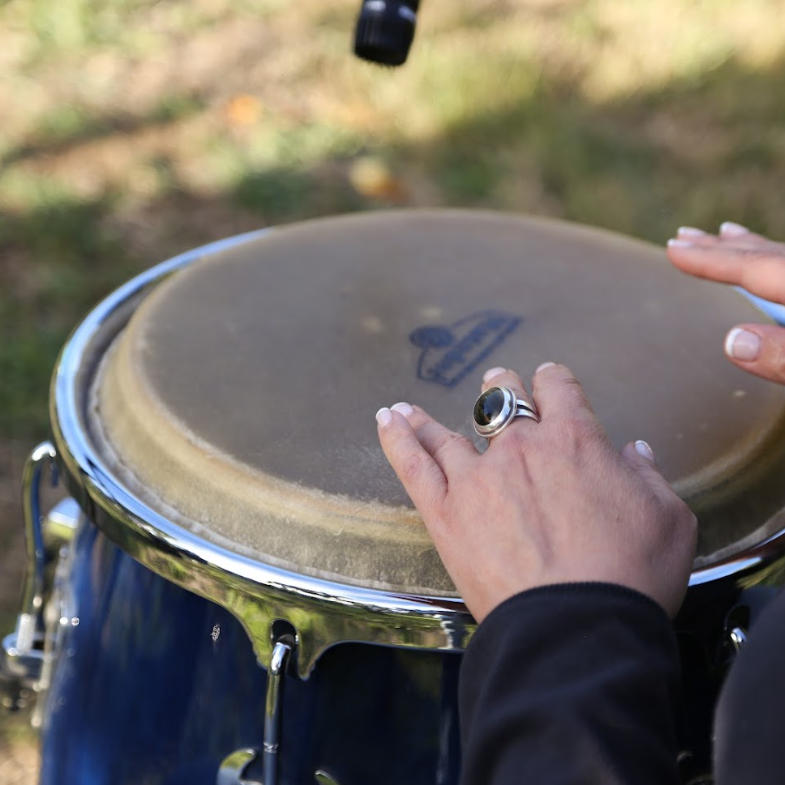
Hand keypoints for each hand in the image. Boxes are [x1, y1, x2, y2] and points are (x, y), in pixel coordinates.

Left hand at [376, 364, 696, 621]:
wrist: (576, 626)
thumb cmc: (630, 575)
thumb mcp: (669, 518)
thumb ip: (648, 475)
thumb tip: (635, 450)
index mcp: (576, 440)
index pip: (559, 390)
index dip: (555, 380)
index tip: (550, 378)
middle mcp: (522, 448)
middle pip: (503, 401)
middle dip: (501, 387)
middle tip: (497, 380)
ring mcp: (478, 476)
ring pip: (450, 430)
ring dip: (435, 415)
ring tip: (419, 407)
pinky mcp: (445, 511)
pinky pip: (413, 463)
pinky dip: (396, 438)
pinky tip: (387, 419)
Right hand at [667, 222, 784, 383]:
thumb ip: (783, 355)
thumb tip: (733, 342)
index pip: (754, 269)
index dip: (711, 259)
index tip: (672, 249)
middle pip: (767, 256)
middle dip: (722, 248)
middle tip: (683, 235)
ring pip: (784, 259)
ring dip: (750, 249)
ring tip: (725, 235)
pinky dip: (775, 263)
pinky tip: (773, 266)